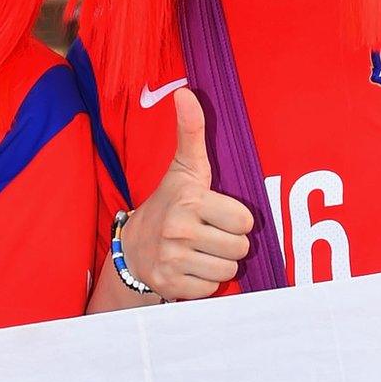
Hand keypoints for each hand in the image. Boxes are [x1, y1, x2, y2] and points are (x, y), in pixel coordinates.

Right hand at [116, 89, 254, 301]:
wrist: (134, 247)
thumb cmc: (170, 203)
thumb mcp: (184, 167)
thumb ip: (191, 131)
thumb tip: (185, 92)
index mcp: (190, 199)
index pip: (246, 220)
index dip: (236, 219)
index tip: (216, 214)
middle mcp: (180, 229)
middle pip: (240, 247)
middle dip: (229, 242)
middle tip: (209, 234)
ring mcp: (173, 259)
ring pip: (228, 270)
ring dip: (219, 263)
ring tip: (201, 251)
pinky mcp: (171, 284)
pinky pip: (212, 289)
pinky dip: (205, 282)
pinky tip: (190, 268)